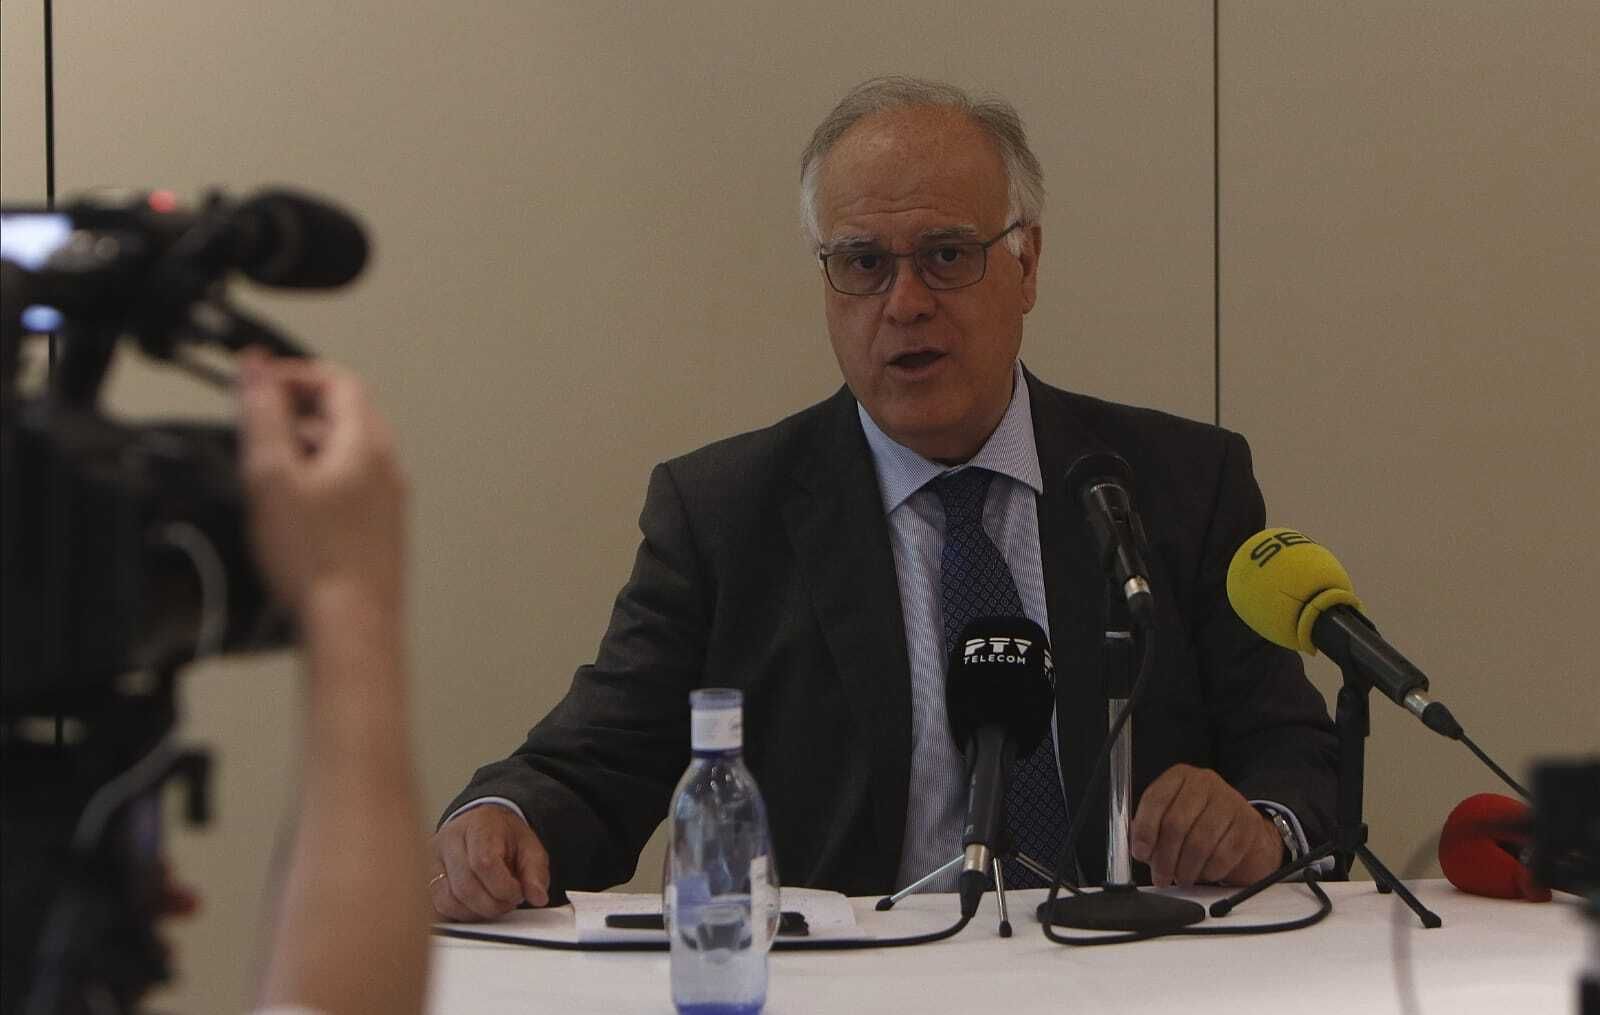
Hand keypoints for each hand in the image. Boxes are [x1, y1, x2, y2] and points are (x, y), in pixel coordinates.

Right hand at [237, 348, 406, 618]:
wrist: (352, 623)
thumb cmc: (318, 559)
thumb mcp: (273, 475)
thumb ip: (263, 416)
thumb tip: (258, 370)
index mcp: (368, 443)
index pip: (340, 380)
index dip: (296, 374)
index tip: (261, 385)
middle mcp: (389, 467)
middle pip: (349, 413)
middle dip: (300, 407)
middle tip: (261, 421)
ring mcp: (391, 501)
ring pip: (351, 451)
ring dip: (310, 444)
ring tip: (272, 465)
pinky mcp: (383, 530)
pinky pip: (356, 485)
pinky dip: (324, 478)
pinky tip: (297, 508)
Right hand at [429, 805, 550, 920]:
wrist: (482, 825)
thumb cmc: (504, 836)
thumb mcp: (529, 846)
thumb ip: (536, 871)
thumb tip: (538, 896)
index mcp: (478, 825)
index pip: (484, 862)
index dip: (503, 887)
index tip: (517, 893)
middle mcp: (449, 840)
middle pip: (465, 886)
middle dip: (492, 904)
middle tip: (508, 902)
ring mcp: (432, 860)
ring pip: (448, 900)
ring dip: (475, 912)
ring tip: (493, 903)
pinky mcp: (425, 878)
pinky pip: (437, 906)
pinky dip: (459, 914)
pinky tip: (476, 907)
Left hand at [1129, 763, 1282, 887]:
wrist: (1239, 828)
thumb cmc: (1198, 822)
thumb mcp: (1169, 817)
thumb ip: (1150, 829)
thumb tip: (1138, 847)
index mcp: (1179, 777)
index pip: (1156, 799)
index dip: (1145, 829)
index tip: (1140, 852)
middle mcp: (1204, 782)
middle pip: (1176, 823)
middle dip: (1164, 857)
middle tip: (1160, 876)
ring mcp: (1229, 801)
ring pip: (1200, 842)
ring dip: (1186, 869)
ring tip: (1181, 878)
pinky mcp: (1248, 823)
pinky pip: (1224, 855)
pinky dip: (1210, 871)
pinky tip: (1203, 873)